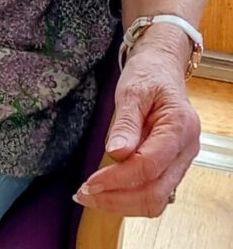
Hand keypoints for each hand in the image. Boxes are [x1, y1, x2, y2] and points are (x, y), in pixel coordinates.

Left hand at [74, 37, 199, 216]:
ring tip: (91, 196)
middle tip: (84, 194)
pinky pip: (154, 191)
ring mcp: (181, 161)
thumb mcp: (132, 89)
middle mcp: (186, 150)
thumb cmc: (148, 73)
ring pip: (157, 198)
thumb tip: (116, 154)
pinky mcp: (171, 165)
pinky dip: (130, 197)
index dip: (119, 178)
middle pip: (156, 192)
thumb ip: (126, 122)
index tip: (91, 182)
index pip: (149, 166)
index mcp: (180, 128)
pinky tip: (107, 192)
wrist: (161, 67)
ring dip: (123, 204)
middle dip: (118, 199)